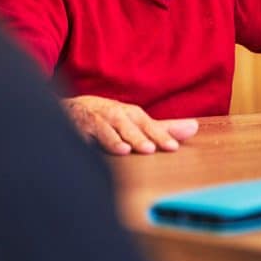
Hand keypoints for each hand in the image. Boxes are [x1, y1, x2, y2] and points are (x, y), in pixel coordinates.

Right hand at [62, 95, 198, 155]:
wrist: (67, 110)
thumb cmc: (108, 117)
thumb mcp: (134, 121)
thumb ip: (162, 128)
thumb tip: (193, 128)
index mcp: (127, 113)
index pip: (146, 123)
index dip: (159, 134)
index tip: (173, 147)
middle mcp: (110, 114)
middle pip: (126, 124)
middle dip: (138, 135)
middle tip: (151, 148)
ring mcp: (91, 121)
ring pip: (103, 128)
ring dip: (113, 138)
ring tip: (125, 150)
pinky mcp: (72, 129)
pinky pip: (78, 136)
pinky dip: (85, 142)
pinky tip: (92, 151)